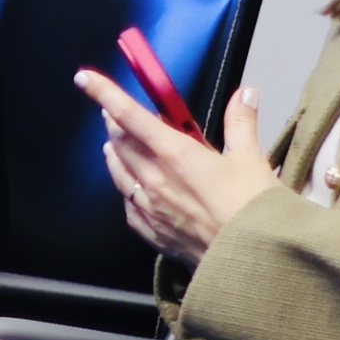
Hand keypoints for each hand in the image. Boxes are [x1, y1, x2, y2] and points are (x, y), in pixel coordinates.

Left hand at [77, 75, 280, 263]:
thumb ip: (241, 122)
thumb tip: (244, 95)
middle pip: (121, 143)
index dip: (105, 94)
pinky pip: (129, 206)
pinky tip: (131, 190)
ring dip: (115, 155)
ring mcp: (151, 208)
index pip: (131, 116)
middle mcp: (155, 179)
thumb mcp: (251, 158)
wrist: (253, 260)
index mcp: (176, 155)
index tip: (86, 78)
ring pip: (119, 174)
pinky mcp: (154, 232)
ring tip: (113, 145)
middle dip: (115, 123)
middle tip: (113, 112)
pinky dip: (127, 191)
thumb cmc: (253, 211)